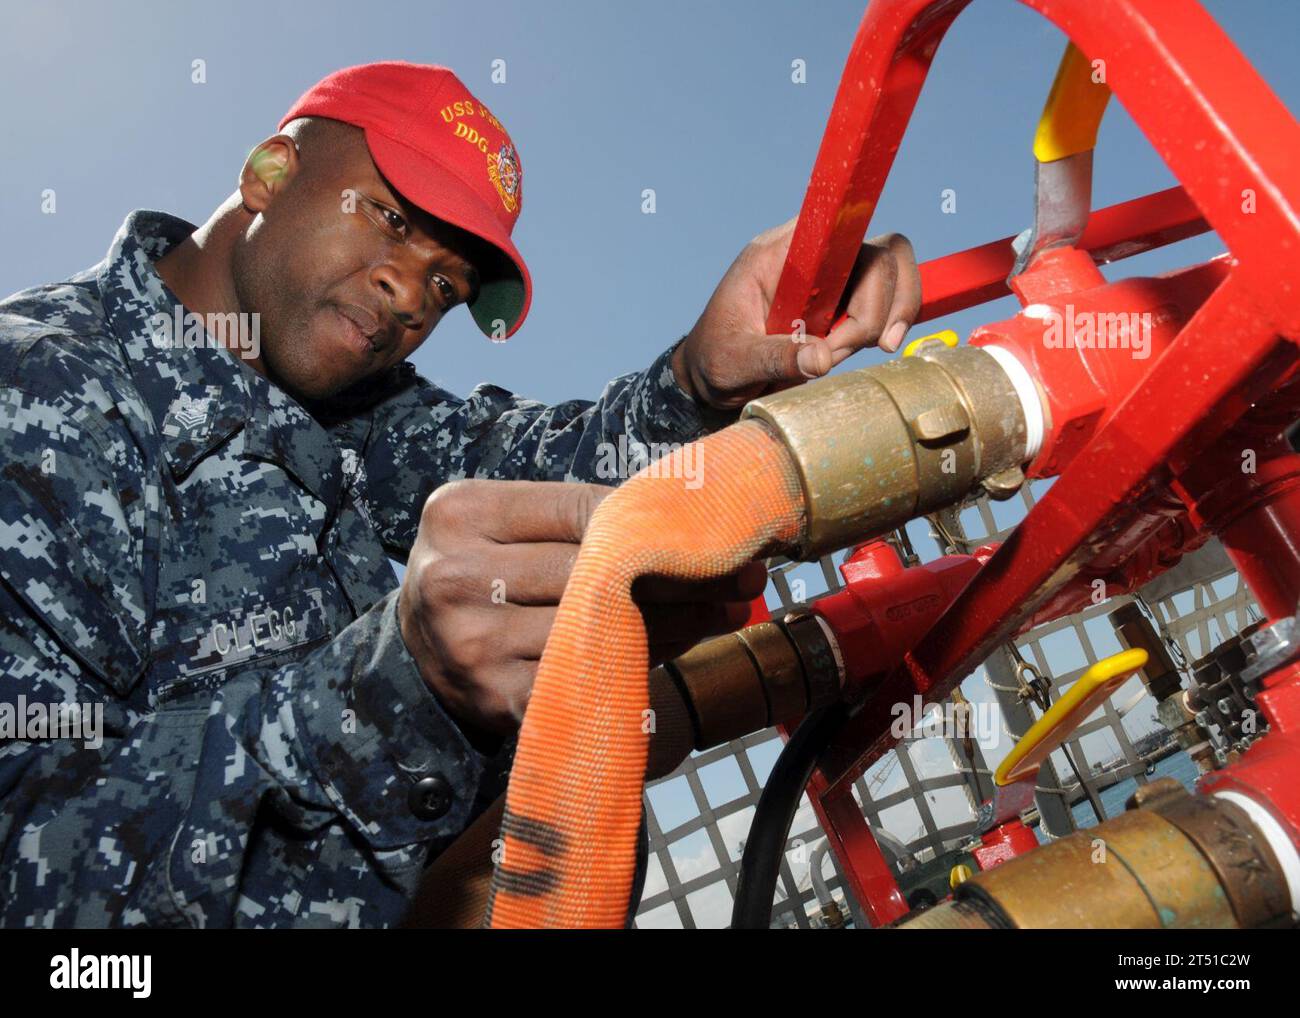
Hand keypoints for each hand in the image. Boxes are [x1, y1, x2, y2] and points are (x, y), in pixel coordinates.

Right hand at [397, 478, 767, 736]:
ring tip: (725, 610)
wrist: (416, 658)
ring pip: (601, 628)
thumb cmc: (482, 578)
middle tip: (745, 575)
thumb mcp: (502, 527)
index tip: (715, 529)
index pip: (582, 508)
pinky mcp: (496, 699)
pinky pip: (589, 678)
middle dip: (679, 573)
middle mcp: (457, 576)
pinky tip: (682, 649)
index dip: (653, 521)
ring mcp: (474, 644)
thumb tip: (687, 511)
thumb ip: (573, 516)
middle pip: (595, 570)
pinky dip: (641, 664)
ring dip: (676, 622)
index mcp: (461, 513)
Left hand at [673, 220, 921, 409]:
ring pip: (893, 277)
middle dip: (874, 314)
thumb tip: (821, 359)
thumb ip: (777, 358)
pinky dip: (884, 329)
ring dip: (881, 324)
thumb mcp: (735, 362)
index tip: (864, 318)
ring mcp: (834, 276)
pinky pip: (888, 301)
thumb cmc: (716, 358)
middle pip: (882, 256)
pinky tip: (844, 352)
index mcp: (779, 254)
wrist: (713, 373)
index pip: (841, 230)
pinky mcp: (845, 299)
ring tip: (836, 356)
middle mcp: (814, 255)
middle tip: (839, 352)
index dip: (867, 260)